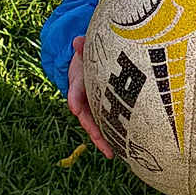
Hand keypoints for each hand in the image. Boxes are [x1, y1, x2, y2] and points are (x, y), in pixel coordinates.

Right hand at [68, 36, 113, 157]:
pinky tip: (121, 147)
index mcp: (78, 83)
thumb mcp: (85, 50)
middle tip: (102, 145)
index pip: (75, 91)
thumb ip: (82, 47)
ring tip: (111, 153)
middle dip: (94, 132)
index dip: (74, 98)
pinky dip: (113, 134)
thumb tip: (77, 41)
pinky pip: (108, 122)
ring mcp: (93, 104)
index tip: (74, 107)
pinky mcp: (104, 108)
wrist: (89, 59)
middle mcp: (84, 98)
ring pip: (96, 124)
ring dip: (103, 139)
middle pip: (86, 117)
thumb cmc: (89, 55)